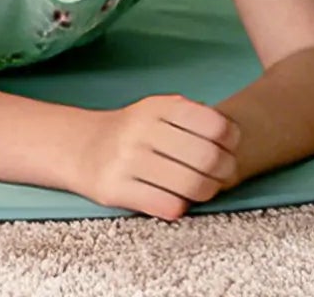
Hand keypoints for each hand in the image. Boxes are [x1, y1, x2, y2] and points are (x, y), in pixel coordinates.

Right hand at [79, 95, 240, 219]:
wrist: (82, 147)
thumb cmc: (133, 131)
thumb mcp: (158, 110)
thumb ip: (192, 115)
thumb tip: (230, 134)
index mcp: (157, 106)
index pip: (213, 123)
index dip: (231, 138)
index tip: (230, 146)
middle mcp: (141, 129)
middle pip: (207, 157)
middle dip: (226, 169)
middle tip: (224, 173)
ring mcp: (127, 160)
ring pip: (191, 186)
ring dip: (208, 191)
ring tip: (205, 188)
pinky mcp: (116, 189)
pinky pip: (167, 206)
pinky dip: (181, 206)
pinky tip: (178, 199)